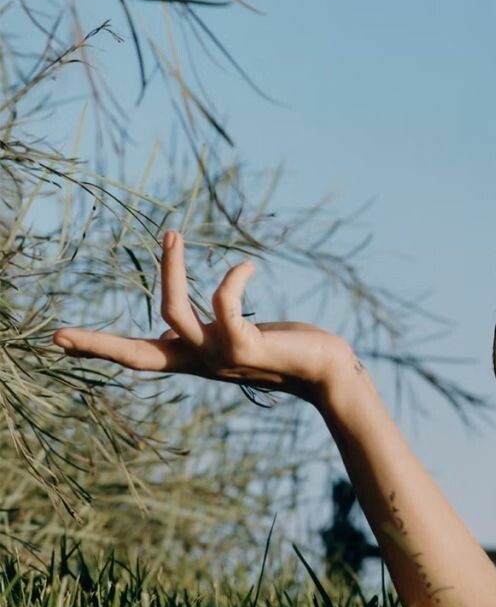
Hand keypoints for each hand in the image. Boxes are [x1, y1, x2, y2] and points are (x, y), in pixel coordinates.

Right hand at [51, 230, 349, 403]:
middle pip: (134, 355)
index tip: (59, 341)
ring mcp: (220, 356)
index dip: (99, 347)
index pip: (136, 356)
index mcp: (193, 359)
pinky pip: (223, 303)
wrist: (328, 372)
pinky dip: (231, 279)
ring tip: (173, 235)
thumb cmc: (285, 349)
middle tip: (57, 336)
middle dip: (97, 343)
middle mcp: (200, 361)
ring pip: (172, 313)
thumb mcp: (232, 341)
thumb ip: (199, 335)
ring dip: (171, 271)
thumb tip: (164, 328)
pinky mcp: (246, 346)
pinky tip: (248, 265)